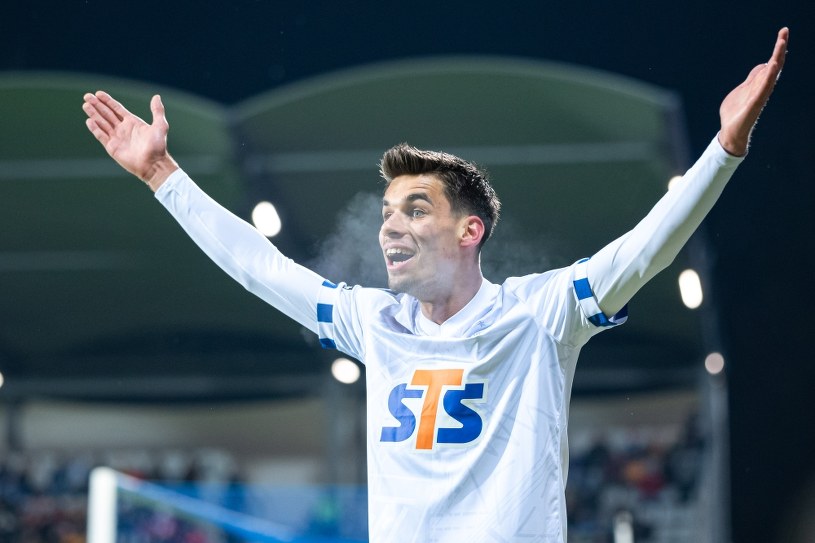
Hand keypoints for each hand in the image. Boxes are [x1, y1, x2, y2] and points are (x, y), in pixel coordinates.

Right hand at [83, 91, 177, 190]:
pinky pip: (101, 136)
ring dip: (94, 114)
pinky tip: (89, 120)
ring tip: (85, 105)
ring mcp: (117, 138)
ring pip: (102, 123)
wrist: (153, 164)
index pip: (117, 109)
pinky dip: (95, 128)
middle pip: (107, 114)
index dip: (107, 101)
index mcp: (132, 122)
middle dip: (97, 105)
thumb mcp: (160, 126)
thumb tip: (157, 96)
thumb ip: (157, 111)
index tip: (98, 93)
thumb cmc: (158, 147)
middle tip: (87, 96)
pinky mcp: (112, 147)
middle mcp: (123, 129)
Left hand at [718, 27, 788, 155]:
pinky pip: (763, 89)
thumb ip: (752, 78)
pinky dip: (768, 77)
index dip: (777, 49)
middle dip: (779, 49)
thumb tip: (763, 66)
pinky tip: (771, 66)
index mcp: (758, 84)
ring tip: (781, 44)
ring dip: (776, 58)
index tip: (783, 33)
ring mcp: (759, 96)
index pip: (770, 63)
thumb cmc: (735, 113)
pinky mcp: (754, 104)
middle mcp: (762, 88)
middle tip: (785, 32)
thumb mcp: (741, 90)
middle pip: (773, 65)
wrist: (730, 133)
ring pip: (770, 75)